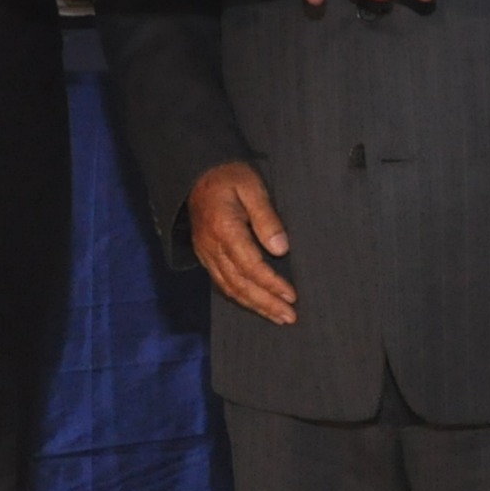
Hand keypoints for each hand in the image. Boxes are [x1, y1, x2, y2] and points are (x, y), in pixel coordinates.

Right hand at [186, 160, 296, 323]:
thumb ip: (266, 218)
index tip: (291, 296)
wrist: (197, 173)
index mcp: (224, 229)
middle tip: (289, 316)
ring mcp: (205, 253)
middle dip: (266, 303)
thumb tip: (281, 249)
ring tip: (277, 316)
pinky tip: (255, 304)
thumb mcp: (252, 187)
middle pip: (240, 284)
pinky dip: (239, 298)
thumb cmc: (229, 176)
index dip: (271, 284)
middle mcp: (211, 247)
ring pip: (229, 288)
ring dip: (254, 305)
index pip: (250, 266)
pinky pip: (221, 283)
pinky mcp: (205, 255)